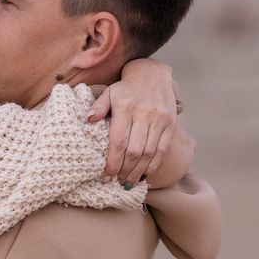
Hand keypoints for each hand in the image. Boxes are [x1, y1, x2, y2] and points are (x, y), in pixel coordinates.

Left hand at [87, 58, 179, 185]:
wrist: (153, 75)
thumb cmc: (126, 88)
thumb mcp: (109, 92)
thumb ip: (98, 107)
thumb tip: (88, 119)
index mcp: (126, 107)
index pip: (119, 140)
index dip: (113, 160)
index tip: (107, 174)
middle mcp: (144, 114)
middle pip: (134, 150)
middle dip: (124, 170)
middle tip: (117, 181)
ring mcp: (160, 120)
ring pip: (149, 153)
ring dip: (138, 171)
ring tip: (128, 182)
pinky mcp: (171, 124)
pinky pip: (162, 149)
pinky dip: (153, 165)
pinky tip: (144, 175)